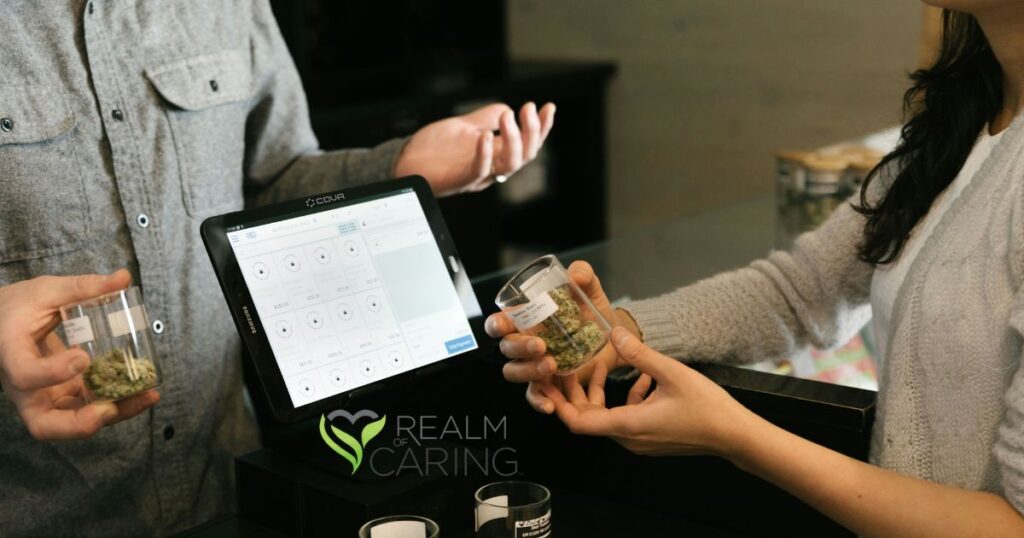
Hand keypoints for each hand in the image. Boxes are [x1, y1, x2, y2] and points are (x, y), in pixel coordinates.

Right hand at [0, 270, 159, 439]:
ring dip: (111, 415)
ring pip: (71, 424)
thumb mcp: (45, 291)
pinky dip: (116, 405)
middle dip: (79, 423)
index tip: (83, 357)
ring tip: (146, 396)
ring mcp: (43, 397)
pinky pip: (87, 410)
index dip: (52, 373)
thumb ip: (82, 287)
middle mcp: (24, 387)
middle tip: (110, 408)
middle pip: (43, 424)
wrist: (3, 324)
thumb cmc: (20, 307)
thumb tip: (123, 277)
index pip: (25, 375)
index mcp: (10, 355)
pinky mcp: (62, 397)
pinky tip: (144, 392)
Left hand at [394, 102, 555, 195]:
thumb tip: (507, 107)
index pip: (527, 144)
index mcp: (496, 155)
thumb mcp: (464, 127)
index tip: (548, 108)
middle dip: (532, 131)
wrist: (406, 162)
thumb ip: (485, 118)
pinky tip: (486, 135)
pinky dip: (485, 153)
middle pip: (525, 155)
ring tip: (508, 117)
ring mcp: (478, 176)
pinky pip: (479, 170)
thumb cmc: (434, 149)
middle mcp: (492, 167)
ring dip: (514, 140)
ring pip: (509, 165)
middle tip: (527, 109)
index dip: (541, 128)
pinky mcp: (460, 180)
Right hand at [485, 260, 639, 413]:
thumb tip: (575, 274)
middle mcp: (523, 343)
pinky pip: (534, 396)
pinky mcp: (547, 384)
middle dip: (519, 347)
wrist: (613, 338)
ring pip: (514, 372)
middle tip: (542, 345)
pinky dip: (538, 402)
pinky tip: (549, 405)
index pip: (499, 323)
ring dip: (528, 370)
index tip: (505, 324)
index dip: (496, 324)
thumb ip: (583, 275)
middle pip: (505, 348)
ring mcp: (532, 365)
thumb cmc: (590, 311)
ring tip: (552, 365)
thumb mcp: (589, 290)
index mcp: (525, 319)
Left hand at [542, 327, 754, 456]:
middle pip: (587, 419)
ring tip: (599, 366)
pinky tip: (641, 377)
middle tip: (563, 368)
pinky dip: (624, 399)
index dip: (557, 403)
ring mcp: (640, 440)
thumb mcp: (672, 373)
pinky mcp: (651, 437)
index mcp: (628, 425)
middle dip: (574, 393)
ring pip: (606, 417)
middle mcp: (629, 438)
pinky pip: (626, 418)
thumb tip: (614, 333)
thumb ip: (640, 354)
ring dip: (599, 393)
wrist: (735, 436)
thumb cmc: (707, 407)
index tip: (547, 383)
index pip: (577, 422)